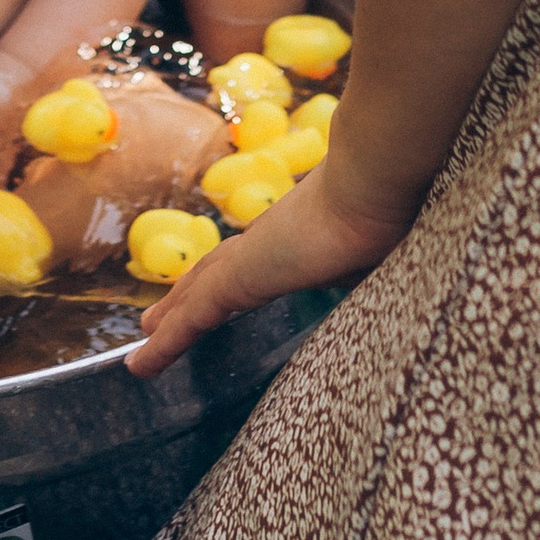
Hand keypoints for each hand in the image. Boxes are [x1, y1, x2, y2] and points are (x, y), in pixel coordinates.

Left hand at [126, 149, 413, 377]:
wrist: (378, 177)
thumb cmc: (396, 209)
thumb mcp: (387, 254)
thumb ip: (375, 270)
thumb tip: (388, 284)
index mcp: (300, 236)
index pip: (256, 262)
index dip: (233, 278)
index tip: (220, 290)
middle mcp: (268, 240)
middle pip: (216, 273)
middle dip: (189, 295)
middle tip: (161, 318)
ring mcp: (251, 255)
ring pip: (199, 294)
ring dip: (171, 317)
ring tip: (146, 339)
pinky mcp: (239, 276)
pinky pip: (193, 317)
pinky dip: (167, 341)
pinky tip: (143, 362)